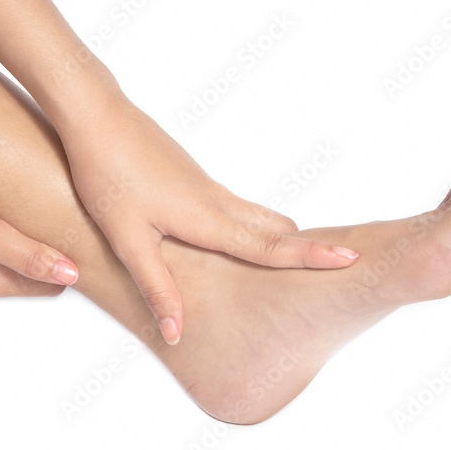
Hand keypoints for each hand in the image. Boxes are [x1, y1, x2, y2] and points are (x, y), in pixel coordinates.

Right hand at [0, 183, 77, 296]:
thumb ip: (28, 254)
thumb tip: (74, 275)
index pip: (54, 284)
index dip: (77, 263)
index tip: (96, 234)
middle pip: (38, 271)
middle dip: (62, 251)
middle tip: (85, 216)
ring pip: (17, 257)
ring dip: (37, 240)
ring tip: (57, 206)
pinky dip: (12, 231)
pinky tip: (13, 206)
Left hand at [59, 94, 358, 344]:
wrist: (96, 115)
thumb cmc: (107, 175)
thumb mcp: (127, 240)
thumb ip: (156, 289)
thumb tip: (177, 334)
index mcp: (207, 218)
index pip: (271, 246)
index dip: (311, 257)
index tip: (354, 260)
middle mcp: (216, 200)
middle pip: (276, 228)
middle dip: (310, 248)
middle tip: (348, 263)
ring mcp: (206, 186)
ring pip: (258, 216)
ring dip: (285, 235)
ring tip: (305, 256)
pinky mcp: (192, 178)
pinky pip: (238, 208)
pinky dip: (258, 225)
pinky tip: (247, 238)